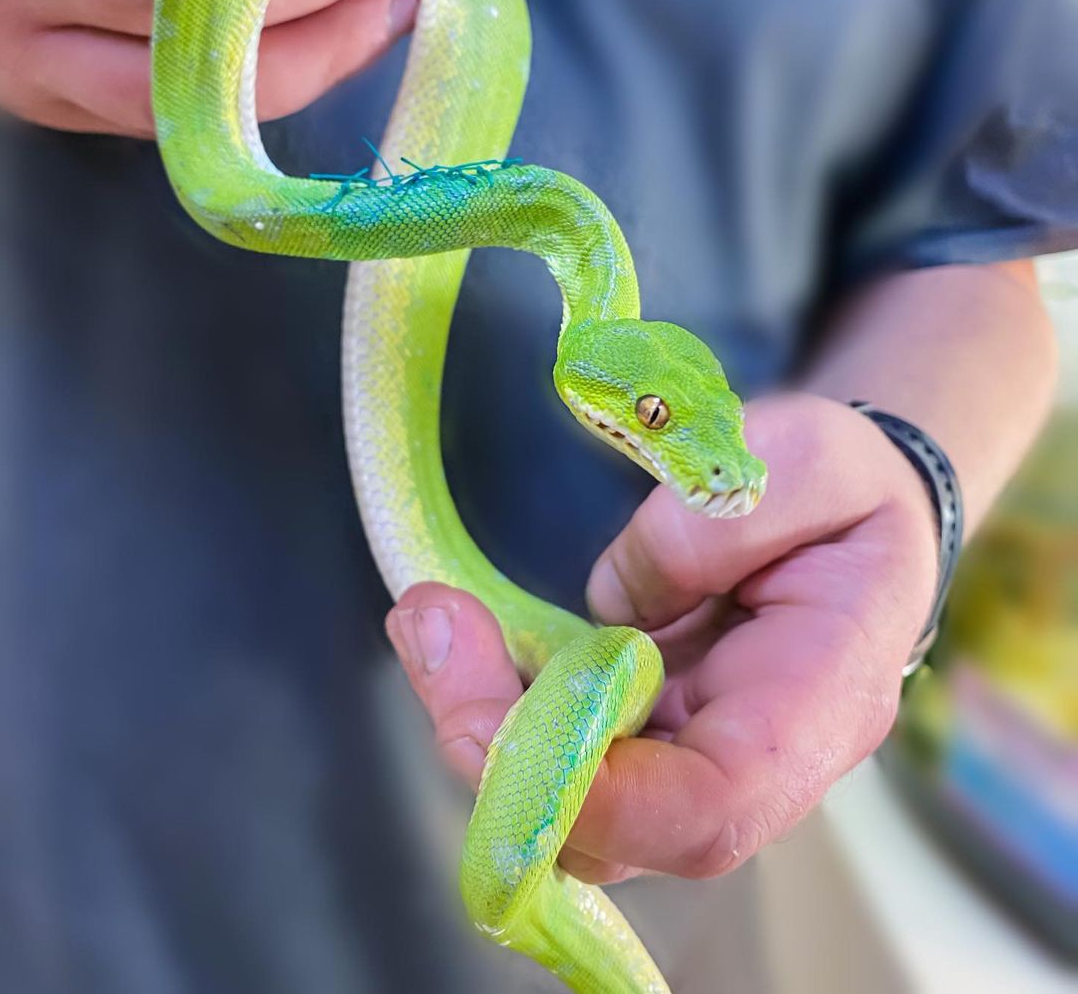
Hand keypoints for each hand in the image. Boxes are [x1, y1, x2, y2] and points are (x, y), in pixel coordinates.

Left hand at [387, 393, 938, 882]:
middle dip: (500, 752)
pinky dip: (493, 697)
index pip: (708, 808)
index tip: (494, 714)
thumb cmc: (851, 492)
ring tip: (427, 615)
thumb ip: (718, 520)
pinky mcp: (643, 729)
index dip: (596, 795)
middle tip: (428, 626)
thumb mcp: (815, 459)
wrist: (860, 522)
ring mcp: (687, 757)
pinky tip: (450, 625)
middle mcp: (749, 765)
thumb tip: (611, 602)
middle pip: (613, 829)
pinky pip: (558, 749)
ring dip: (480, 721)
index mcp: (816, 706)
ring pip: (567, 803)